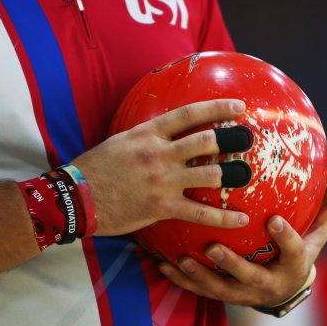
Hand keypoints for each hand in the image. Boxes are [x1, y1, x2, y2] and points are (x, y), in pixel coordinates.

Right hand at [72, 99, 252, 236]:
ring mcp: (162, 180)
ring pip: (209, 173)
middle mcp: (159, 153)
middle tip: (249, 140)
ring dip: (233, 175)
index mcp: (148, 133)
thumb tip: (167, 131)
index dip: (217, 108)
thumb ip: (147, 136)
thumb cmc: (95, 168)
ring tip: (248, 176)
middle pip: (207, 142)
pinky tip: (240, 219)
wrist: (76, 197)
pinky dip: (223, 217)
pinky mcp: (162, 207)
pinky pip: (200, 212)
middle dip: (233, 140)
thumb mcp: (121, 141)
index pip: (189, 114)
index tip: (238, 106)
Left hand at [158, 169, 326, 305]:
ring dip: (200, 275)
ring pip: (220, 288)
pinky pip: (201, 291)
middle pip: (249, 277)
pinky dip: (182, 279)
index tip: (273, 220)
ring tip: (182, 259)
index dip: (284, 237)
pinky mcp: (225, 296)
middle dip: (230, 264)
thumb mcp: (318, 229)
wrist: (285, 288)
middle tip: (212, 246)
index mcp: (293, 264)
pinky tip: (164, 264)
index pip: (293, 251)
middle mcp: (269, 283)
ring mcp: (245, 293)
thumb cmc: (300, 249)